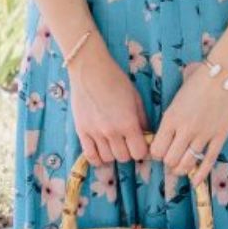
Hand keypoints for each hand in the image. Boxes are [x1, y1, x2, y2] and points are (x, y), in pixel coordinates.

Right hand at [68, 45, 150, 169]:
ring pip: (107, 158)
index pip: (139, 153)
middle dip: (128, 152)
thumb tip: (147, 136)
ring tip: (114, 144)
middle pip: (123, 158)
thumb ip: (142, 120)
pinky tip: (102, 151)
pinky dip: (97, 158)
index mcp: (128, 123)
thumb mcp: (136, 98)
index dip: (142, 150)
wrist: (90, 70)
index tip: (140, 143)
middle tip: (127, 142)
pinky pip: (90, 155)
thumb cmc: (116, 81)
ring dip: (113, 154)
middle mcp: (111, 132)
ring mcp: (94, 133)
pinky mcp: (81, 131)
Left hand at [148, 59, 227, 189]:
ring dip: (182, 170)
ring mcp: (203, 135)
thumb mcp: (177, 93)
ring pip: (187, 163)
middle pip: (170, 160)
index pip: (156, 149)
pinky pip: (208, 161)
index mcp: (171, 118)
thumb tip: (168, 122)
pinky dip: (200, 175)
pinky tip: (195, 182)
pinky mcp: (219, 137)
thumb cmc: (199, 78)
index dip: (156, 154)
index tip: (160, 152)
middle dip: (168, 163)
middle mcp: (185, 130)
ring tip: (181, 169)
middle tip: (170, 161)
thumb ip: (171, 112)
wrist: (224, 73)